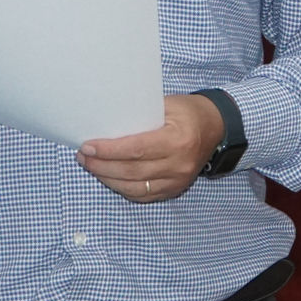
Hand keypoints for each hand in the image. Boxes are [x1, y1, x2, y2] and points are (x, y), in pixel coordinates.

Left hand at [77, 93, 223, 202]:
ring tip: (91, 167)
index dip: (109, 151)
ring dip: (108, 179)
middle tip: (83, 157)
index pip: (136, 149)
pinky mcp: (174, 190)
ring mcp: (178, 181)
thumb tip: (105, 123)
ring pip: (134, 188)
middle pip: (131, 171)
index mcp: (178, 140)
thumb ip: (139, 114)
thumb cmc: (188, 112)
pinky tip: (109, 178)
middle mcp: (179, 164)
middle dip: (102, 166)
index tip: (88, 146)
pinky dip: (122, 188)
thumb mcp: (167, 105)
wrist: (216, 128)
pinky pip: (143, 195)